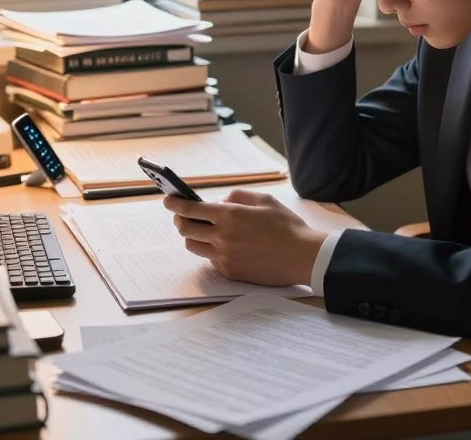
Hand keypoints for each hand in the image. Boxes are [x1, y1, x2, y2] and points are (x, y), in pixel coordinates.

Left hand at [163, 190, 327, 286]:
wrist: (302, 257)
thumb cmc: (287, 226)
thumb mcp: (264, 200)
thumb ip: (238, 197)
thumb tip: (221, 202)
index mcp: (230, 216)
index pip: (190, 210)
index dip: (175, 204)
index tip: (167, 200)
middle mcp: (223, 238)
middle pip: (185, 230)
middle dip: (180, 220)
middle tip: (183, 216)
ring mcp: (225, 257)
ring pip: (194, 246)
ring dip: (194, 237)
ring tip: (204, 231)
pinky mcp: (230, 272)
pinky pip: (211, 260)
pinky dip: (212, 251)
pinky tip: (225, 246)